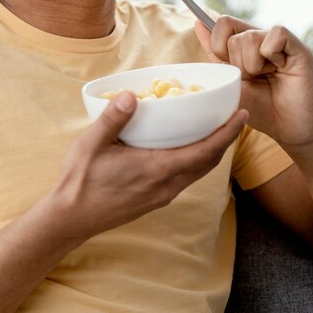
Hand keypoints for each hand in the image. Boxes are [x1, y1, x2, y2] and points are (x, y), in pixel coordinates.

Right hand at [53, 90, 246, 240]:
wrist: (71, 218)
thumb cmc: (81, 180)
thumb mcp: (92, 144)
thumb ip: (113, 118)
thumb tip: (131, 94)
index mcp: (157, 169)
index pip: (204, 151)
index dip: (227, 133)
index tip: (242, 115)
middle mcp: (166, 185)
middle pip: (208, 163)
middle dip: (225, 140)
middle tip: (232, 117)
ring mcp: (162, 195)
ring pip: (198, 173)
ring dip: (212, 152)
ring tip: (215, 131)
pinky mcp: (155, 200)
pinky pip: (186, 178)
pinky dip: (196, 161)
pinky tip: (186, 149)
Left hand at [195, 16, 312, 151]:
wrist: (284, 128)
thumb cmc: (257, 107)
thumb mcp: (227, 81)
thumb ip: (214, 53)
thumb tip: (198, 23)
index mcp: (244, 43)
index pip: (223, 23)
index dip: (218, 44)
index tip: (227, 65)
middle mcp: (262, 38)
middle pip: (234, 35)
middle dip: (237, 64)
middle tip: (253, 78)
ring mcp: (280, 42)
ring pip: (250, 36)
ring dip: (251, 64)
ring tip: (265, 76)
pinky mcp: (298, 48)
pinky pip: (276, 34)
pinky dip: (270, 54)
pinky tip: (279, 68)